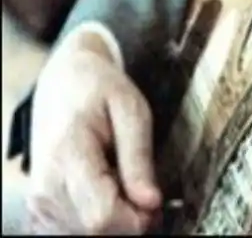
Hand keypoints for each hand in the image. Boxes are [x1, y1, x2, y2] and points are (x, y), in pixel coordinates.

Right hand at [25, 29, 163, 234]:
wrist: (63, 84)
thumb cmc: (101, 91)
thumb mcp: (132, 110)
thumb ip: (139, 157)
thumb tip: (152, 203)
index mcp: (67, 158)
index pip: (101, 216)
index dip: (138, 218)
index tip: (158, 201)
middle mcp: (44, 190)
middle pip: (95, 232)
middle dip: (130, 219)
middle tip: (145, 188)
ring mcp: (39, 204)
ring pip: (86, 236)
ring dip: (115, 218)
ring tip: (123, 181)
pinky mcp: (40, 212)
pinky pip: (75, 232)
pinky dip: (99, 219)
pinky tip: (107, 191)